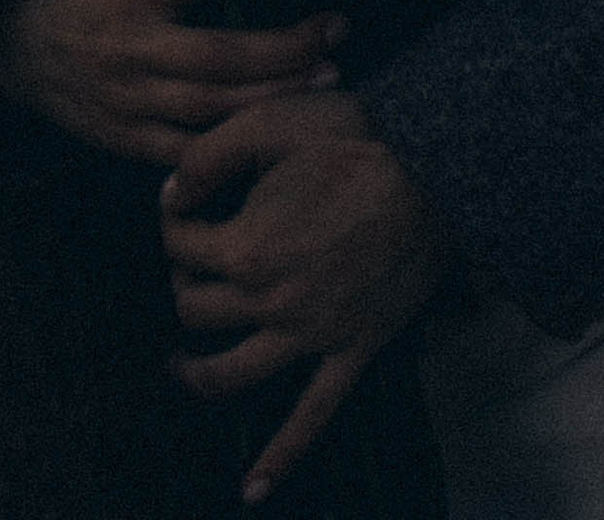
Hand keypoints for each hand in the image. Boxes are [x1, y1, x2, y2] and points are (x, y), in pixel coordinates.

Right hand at [0, 0, 346, 167]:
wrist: (17, 50)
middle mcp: (130, 45)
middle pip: (221, 53)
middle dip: (288, 47)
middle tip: (338, 31)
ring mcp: (127, 100)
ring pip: (212, 108)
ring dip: (276, 98)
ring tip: (327, 81)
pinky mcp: (124, 141)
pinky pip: (188, 152)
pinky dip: (234, 145)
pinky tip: (276, 134)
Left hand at [161, 88, 454, 504]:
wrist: (435, 171)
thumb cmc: (353, 138)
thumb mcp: (270, 121)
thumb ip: (207, 155)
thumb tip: (168, 192)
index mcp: (245, 248)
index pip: (179, 245)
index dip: (172, 221)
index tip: (183, 204)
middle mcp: (270, 302)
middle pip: (195, 310)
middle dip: (183, 283)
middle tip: (192, 262)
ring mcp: (311, 334)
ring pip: (233, 373)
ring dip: (197, 374)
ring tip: (178, 365)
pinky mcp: (351, 350)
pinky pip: (312, 416)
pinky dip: (279, 457)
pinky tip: (251, 490)